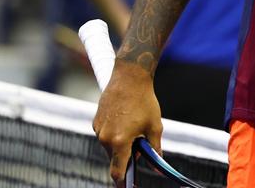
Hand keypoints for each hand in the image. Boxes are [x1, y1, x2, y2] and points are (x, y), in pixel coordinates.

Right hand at [93, 60, 161, 185]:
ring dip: (121, 145)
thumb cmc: (145, 101)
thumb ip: (155, 148)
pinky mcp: (96, 121)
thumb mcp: (155, 126)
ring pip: (109, 147)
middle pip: (114, 159)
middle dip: (126, 159)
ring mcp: (98, 129)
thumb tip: (158, 165)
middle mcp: (105, 138)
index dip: (123, 182)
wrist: (129, 76)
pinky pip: (105, 135)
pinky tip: (126, 122)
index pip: (117, 171)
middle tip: (140, 149)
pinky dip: (115, 135)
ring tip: (135, 129)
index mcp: (119, 142)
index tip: (128, 187)